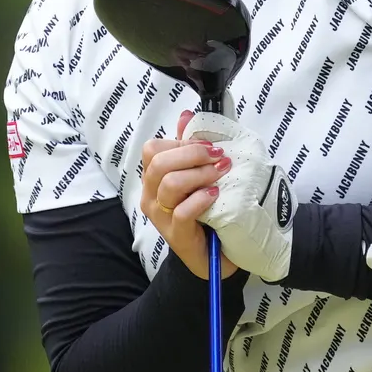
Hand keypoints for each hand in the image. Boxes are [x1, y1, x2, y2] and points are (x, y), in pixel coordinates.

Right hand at [140, 110, 238, 280]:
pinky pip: (181, 211)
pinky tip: (215, 195)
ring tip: (220, 175)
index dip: (181, 142)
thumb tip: (186, 115)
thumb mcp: (198, 176)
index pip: (153, 149)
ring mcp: (161, 217)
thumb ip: (189, 147)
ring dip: (199, 174)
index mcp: (153, 179)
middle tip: (218, 156)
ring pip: (169, 184)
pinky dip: (200, 199)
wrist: (215, 256)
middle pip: (159, 163)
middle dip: (192, 154)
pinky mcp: (176, 236)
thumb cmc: (206, 211)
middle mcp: (151, 196)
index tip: (208, 145)